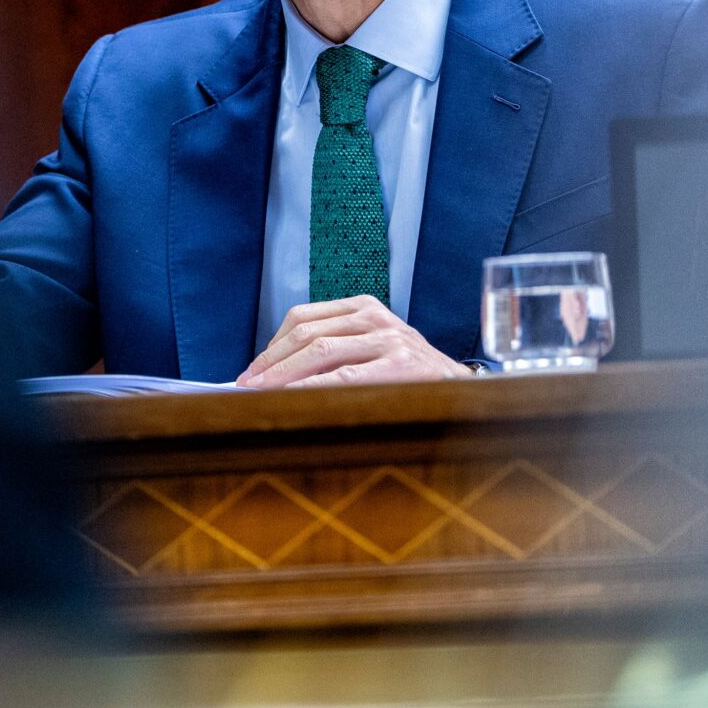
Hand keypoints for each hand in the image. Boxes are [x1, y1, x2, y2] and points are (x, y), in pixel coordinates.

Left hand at [235, 296, 471, 388]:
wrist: (462, 391)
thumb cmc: (408, 375)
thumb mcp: (372, 350)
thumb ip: (334, 353)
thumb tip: (272, 377)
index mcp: (364, 307)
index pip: (303, 317)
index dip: (271, 346)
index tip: (251, 372)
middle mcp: (376, 317)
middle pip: (306, 334)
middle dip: (270, 363)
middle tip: (245, 387)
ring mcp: (390, 340)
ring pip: (320, 352)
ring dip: (283, 376)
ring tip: (259, 395)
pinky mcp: (400, 366)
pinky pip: (344, 378)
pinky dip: (312, 389)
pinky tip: (293, 400)